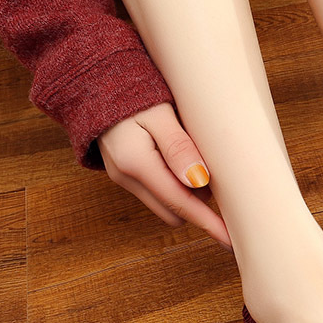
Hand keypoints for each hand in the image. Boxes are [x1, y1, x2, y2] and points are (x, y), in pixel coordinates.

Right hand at [97, 102, 232, 250]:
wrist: (91, 82)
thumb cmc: (130, 91)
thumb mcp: (160, 113)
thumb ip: (178, 147)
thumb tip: (199, 181)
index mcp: (136, 164)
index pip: (181, 204)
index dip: (209, 223)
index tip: (231, 241)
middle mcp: (126, 178)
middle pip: (174, 211)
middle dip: (199, 205)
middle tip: (219, 178)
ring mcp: (123, 178)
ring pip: (165, 203)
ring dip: (186, 193)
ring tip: (197, 158)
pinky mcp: (124, 173)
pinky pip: (156, 190)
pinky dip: (174, 183)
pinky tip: (183, 160)